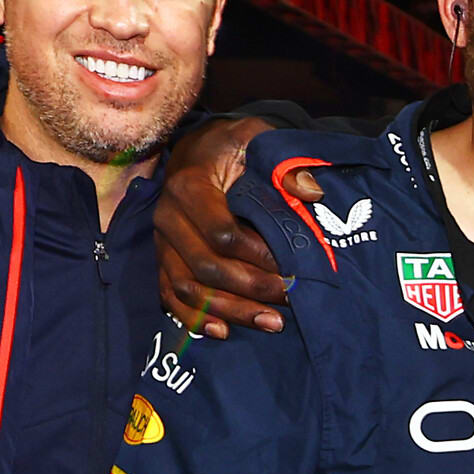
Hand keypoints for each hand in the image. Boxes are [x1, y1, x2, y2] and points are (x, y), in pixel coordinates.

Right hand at [153, 116, 284, 334]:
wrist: (202, 150)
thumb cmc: (234, 148)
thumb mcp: (258, 141)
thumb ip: (284, 164)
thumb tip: (311, 193)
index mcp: (189, 186)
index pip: (223, 234)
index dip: (259, 257)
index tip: (291, 266)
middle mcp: (168, 216)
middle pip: (206, 267)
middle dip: (251, 289)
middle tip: (289, 297)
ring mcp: (162, 242)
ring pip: (189, 288)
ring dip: (230, 310)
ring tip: (271, 322)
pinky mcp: (163, 259)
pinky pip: (170, 296)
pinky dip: (196, 318)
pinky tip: (225, 331)